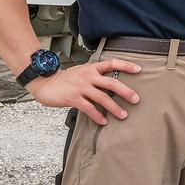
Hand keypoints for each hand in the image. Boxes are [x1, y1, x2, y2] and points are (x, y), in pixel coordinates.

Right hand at [27, 58, 141, 125]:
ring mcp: (81, 87)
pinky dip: (98, 116)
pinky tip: (104, 121)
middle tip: (136, 99)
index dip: (126, 65)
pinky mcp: (73, 98)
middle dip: (126, 92)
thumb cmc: (65, 79)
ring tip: (123, 115)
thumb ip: (95, 75)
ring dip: (114, 108)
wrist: (45, 83)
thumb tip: (110, 84)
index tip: (139, 70)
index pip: (112, 63)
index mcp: (92, 68)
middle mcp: (88, 76)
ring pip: (102, 98)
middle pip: (111, 83)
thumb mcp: (81, 71)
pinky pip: (89, 108)